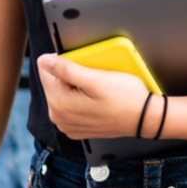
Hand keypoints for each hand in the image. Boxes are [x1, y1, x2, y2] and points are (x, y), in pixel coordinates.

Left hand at [36, 53, 150, 139]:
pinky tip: (96, 97)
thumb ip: (66, 69)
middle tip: (94, 75)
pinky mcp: (76, 127)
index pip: (46, 70)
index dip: (62, 60)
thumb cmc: (125, 99)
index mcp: (59, 104)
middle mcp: (59, 117)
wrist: (143, 118)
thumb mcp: (96, 79)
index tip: (81, 62)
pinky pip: (70, 105)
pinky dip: (80, 97)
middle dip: (70, 74)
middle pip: (54, 82)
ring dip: (75, 85)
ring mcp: (67, 124)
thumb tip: (43, 60)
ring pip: (62, 93)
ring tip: (97, 87)